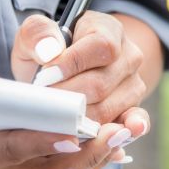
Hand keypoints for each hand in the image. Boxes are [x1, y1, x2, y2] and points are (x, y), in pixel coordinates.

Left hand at [10, 13, 149, 141]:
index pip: (100, 46)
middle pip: (101, 83)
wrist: (62, 73)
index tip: (45, 76)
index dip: (73, 63)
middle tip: (42, 102)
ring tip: (53, 117)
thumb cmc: (48, 53)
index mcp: (108, 30)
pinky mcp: (132, 110)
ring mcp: (133, 85)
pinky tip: (111, 138)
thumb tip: (48, 51)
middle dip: (67, 96)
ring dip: (76, 118)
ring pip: (107, 108)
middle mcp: (129, 57)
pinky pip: (132, 123)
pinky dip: (121, 132)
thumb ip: (37, 34)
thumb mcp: (34, 37)